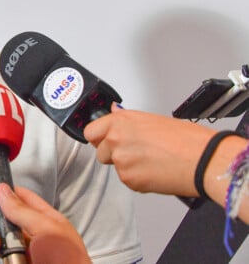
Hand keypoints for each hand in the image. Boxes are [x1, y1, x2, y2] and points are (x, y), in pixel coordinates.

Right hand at [0, 183, 89, 263]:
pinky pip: (0, 263)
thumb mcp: (45, 229)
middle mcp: (37, 238)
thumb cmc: (68, 262)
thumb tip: (4, 191)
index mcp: (48, 222)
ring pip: (1, 244)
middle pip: (8, 222)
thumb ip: (22, 210)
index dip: (7, 191)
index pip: (24, 199)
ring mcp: (28, 256)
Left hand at [84, 103, 214, 195]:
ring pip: (114, 167)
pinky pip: (127, 180)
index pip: (91, 131)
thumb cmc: (185, 139)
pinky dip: (138, 179)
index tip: (103, 141)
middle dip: (112, 154)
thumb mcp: (152, 119)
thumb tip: (114, 112)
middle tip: (134, 153)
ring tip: (150, 161)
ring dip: (127, 167)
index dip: (98, 138)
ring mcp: (121, 160)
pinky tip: (155, 172)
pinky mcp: (129, 179)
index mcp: (120, 121)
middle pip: (100, 151)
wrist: (202, 159)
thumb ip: (126, 119)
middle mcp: (116, 138)